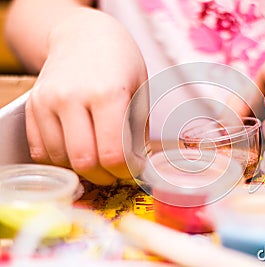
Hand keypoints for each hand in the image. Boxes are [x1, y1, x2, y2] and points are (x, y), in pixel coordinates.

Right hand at [25, 14, 147, 184]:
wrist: (85, 37)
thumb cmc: (120, 64)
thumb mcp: (140, 92)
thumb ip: (138, 130)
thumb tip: (136, 165)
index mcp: (108, 94)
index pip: (113, 154)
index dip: (125, 171)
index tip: (131, 171)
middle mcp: (73, 97)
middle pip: (85, 161)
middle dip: (104, 176)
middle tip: (115, 173)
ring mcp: (48, 101)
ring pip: (61, 159)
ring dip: (82, 169)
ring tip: (98, 159)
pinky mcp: (31, 106)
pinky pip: (40, 150)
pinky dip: (60, 160)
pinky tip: (76, 151)